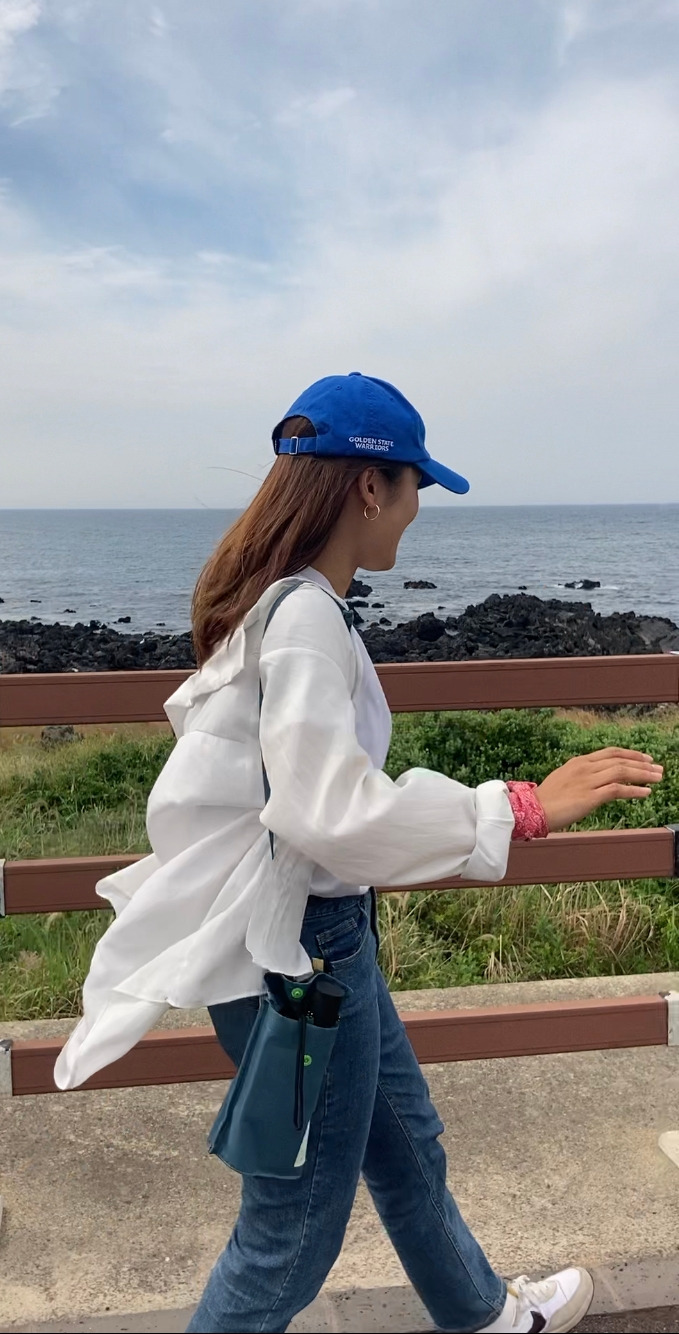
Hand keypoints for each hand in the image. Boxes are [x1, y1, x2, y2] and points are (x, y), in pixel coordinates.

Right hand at [536, 747, 663, 831]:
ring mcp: (587, 781)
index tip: (645, 758)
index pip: (610, 752)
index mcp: (579, 762)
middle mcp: (584, 768)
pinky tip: (646, 792)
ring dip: (643, 774)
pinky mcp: (589, 797)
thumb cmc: (545, 800)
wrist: (531, 810)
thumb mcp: (564, 781)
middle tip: (658, 768)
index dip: (630, 754)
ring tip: (658, 778)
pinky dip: (634, 790)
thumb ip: (580, 777)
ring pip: (622, 772)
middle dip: (642, 763)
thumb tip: (596, 782)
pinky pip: (617, 790)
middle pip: (620, 760)